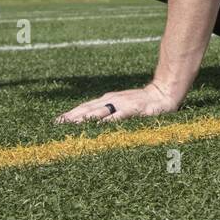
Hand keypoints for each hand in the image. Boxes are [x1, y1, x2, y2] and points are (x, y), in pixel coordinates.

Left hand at [55, 82, 182, 123]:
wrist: (164, 93)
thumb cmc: (142, 102)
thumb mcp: (122, 104)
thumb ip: (108, 110)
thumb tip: (89, 119)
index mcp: (107, 99)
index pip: (84, 107)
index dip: (70, 114)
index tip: (55, 122)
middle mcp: (112, 100)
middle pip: (88, 109)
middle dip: (72, 117)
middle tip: (57, 125)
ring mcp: (122, 104)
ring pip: (100, 111)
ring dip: (84, 118)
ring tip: (71, 125)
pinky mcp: (134, 109)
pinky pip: (119, 116)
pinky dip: (108, 121)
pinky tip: (100, 126)